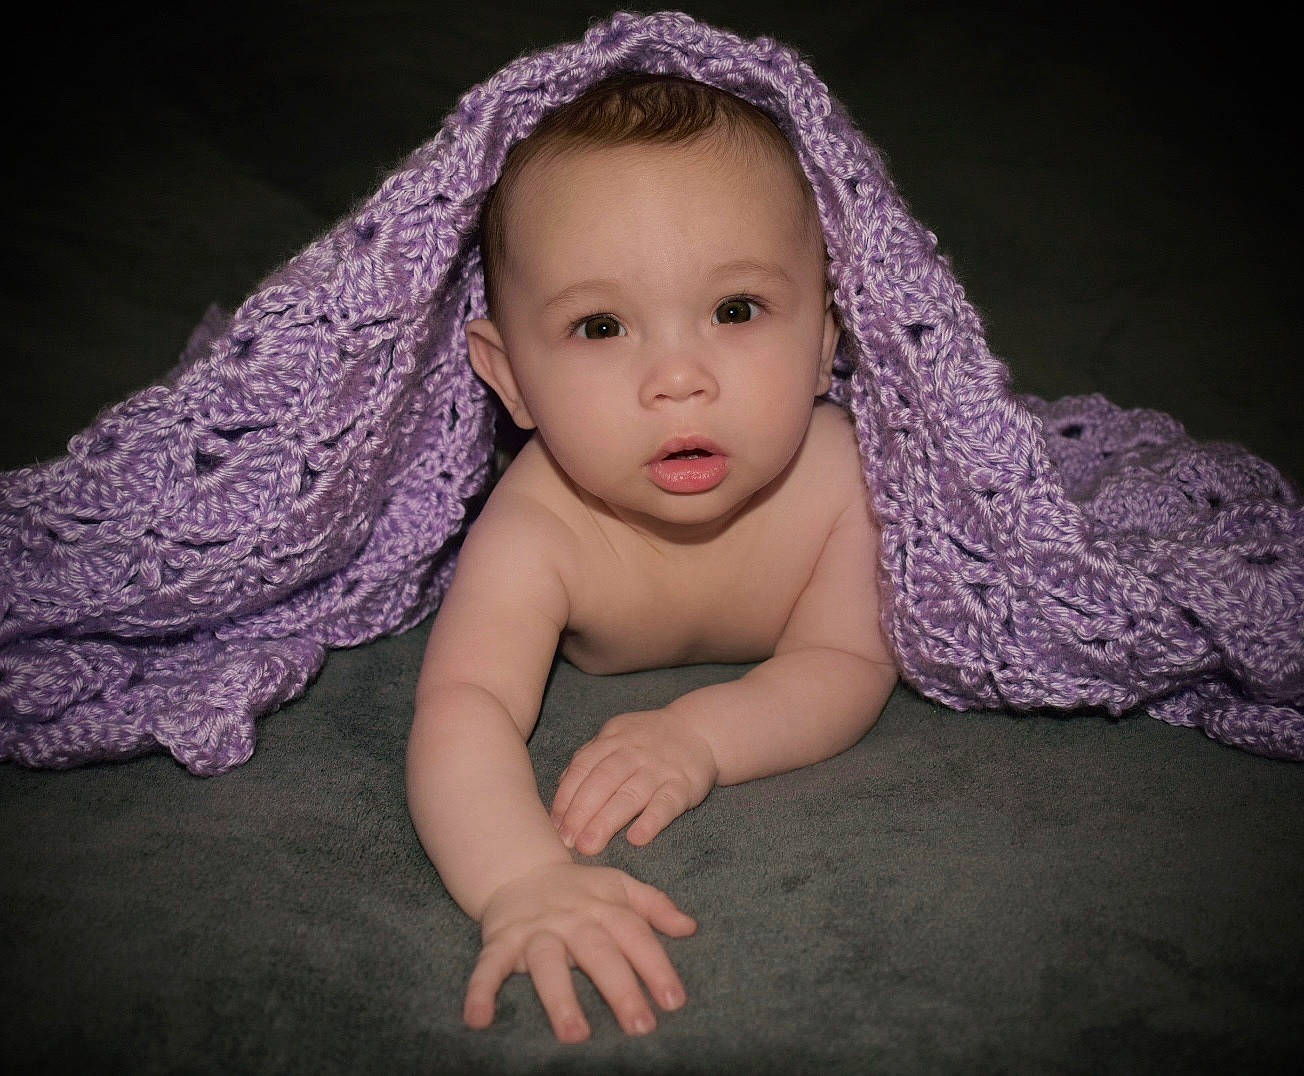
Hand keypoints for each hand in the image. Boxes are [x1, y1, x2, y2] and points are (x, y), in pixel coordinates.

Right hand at [464, 862, 696, 1041]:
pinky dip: (479, 991)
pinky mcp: (500, 941)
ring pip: (547, 964)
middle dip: (620, 989)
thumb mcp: (619, 886)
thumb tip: (690, 928)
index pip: (635, 936)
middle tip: (641, 1027)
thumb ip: (655, 906)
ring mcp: (535, 931)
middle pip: (598, 953)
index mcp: (603, 907)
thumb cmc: (578, 888)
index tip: (674, 1001)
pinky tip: (477, 1019)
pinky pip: (488, 967)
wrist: (519, 869)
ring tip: (575, 1036)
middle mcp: (571, 919)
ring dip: (560, 998)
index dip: (655, 966)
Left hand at [551, 708, 718, 855]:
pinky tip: (637, 838)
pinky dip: (651, 821)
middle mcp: (634, 753)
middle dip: (581, 812)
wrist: (699, 730)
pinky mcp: (684, 785)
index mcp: (613, 740)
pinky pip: (666, 803)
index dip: (567, 796)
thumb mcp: (617, 736)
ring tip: (589, 845)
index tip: (555, 825)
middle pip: (602, 782)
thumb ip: (590, 758)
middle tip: (567, 841)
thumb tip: (560, 788)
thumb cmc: (649, 740)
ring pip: (630, 794)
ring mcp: (659, 769)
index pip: (583, 767)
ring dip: (607, 821)